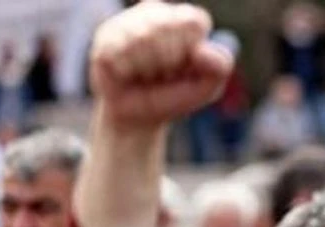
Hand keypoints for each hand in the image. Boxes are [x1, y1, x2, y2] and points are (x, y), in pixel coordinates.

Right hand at [89, 0, 233, 129]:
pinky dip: (127, 70)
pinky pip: (118, 49)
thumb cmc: (174, 95)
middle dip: (167, 59)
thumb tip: (200, 51)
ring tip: (146, 74)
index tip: (184, 65)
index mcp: (186, 20)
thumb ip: (219, 67)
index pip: (194, 20)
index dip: (189, 48)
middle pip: (166, 26)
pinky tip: (127, 73)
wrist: (139, 117)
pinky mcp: (105, 35)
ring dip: (147, 66)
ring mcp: (128, 21)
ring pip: (141, 37)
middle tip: (163, 73)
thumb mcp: (207, 87)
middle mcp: (156, 12)